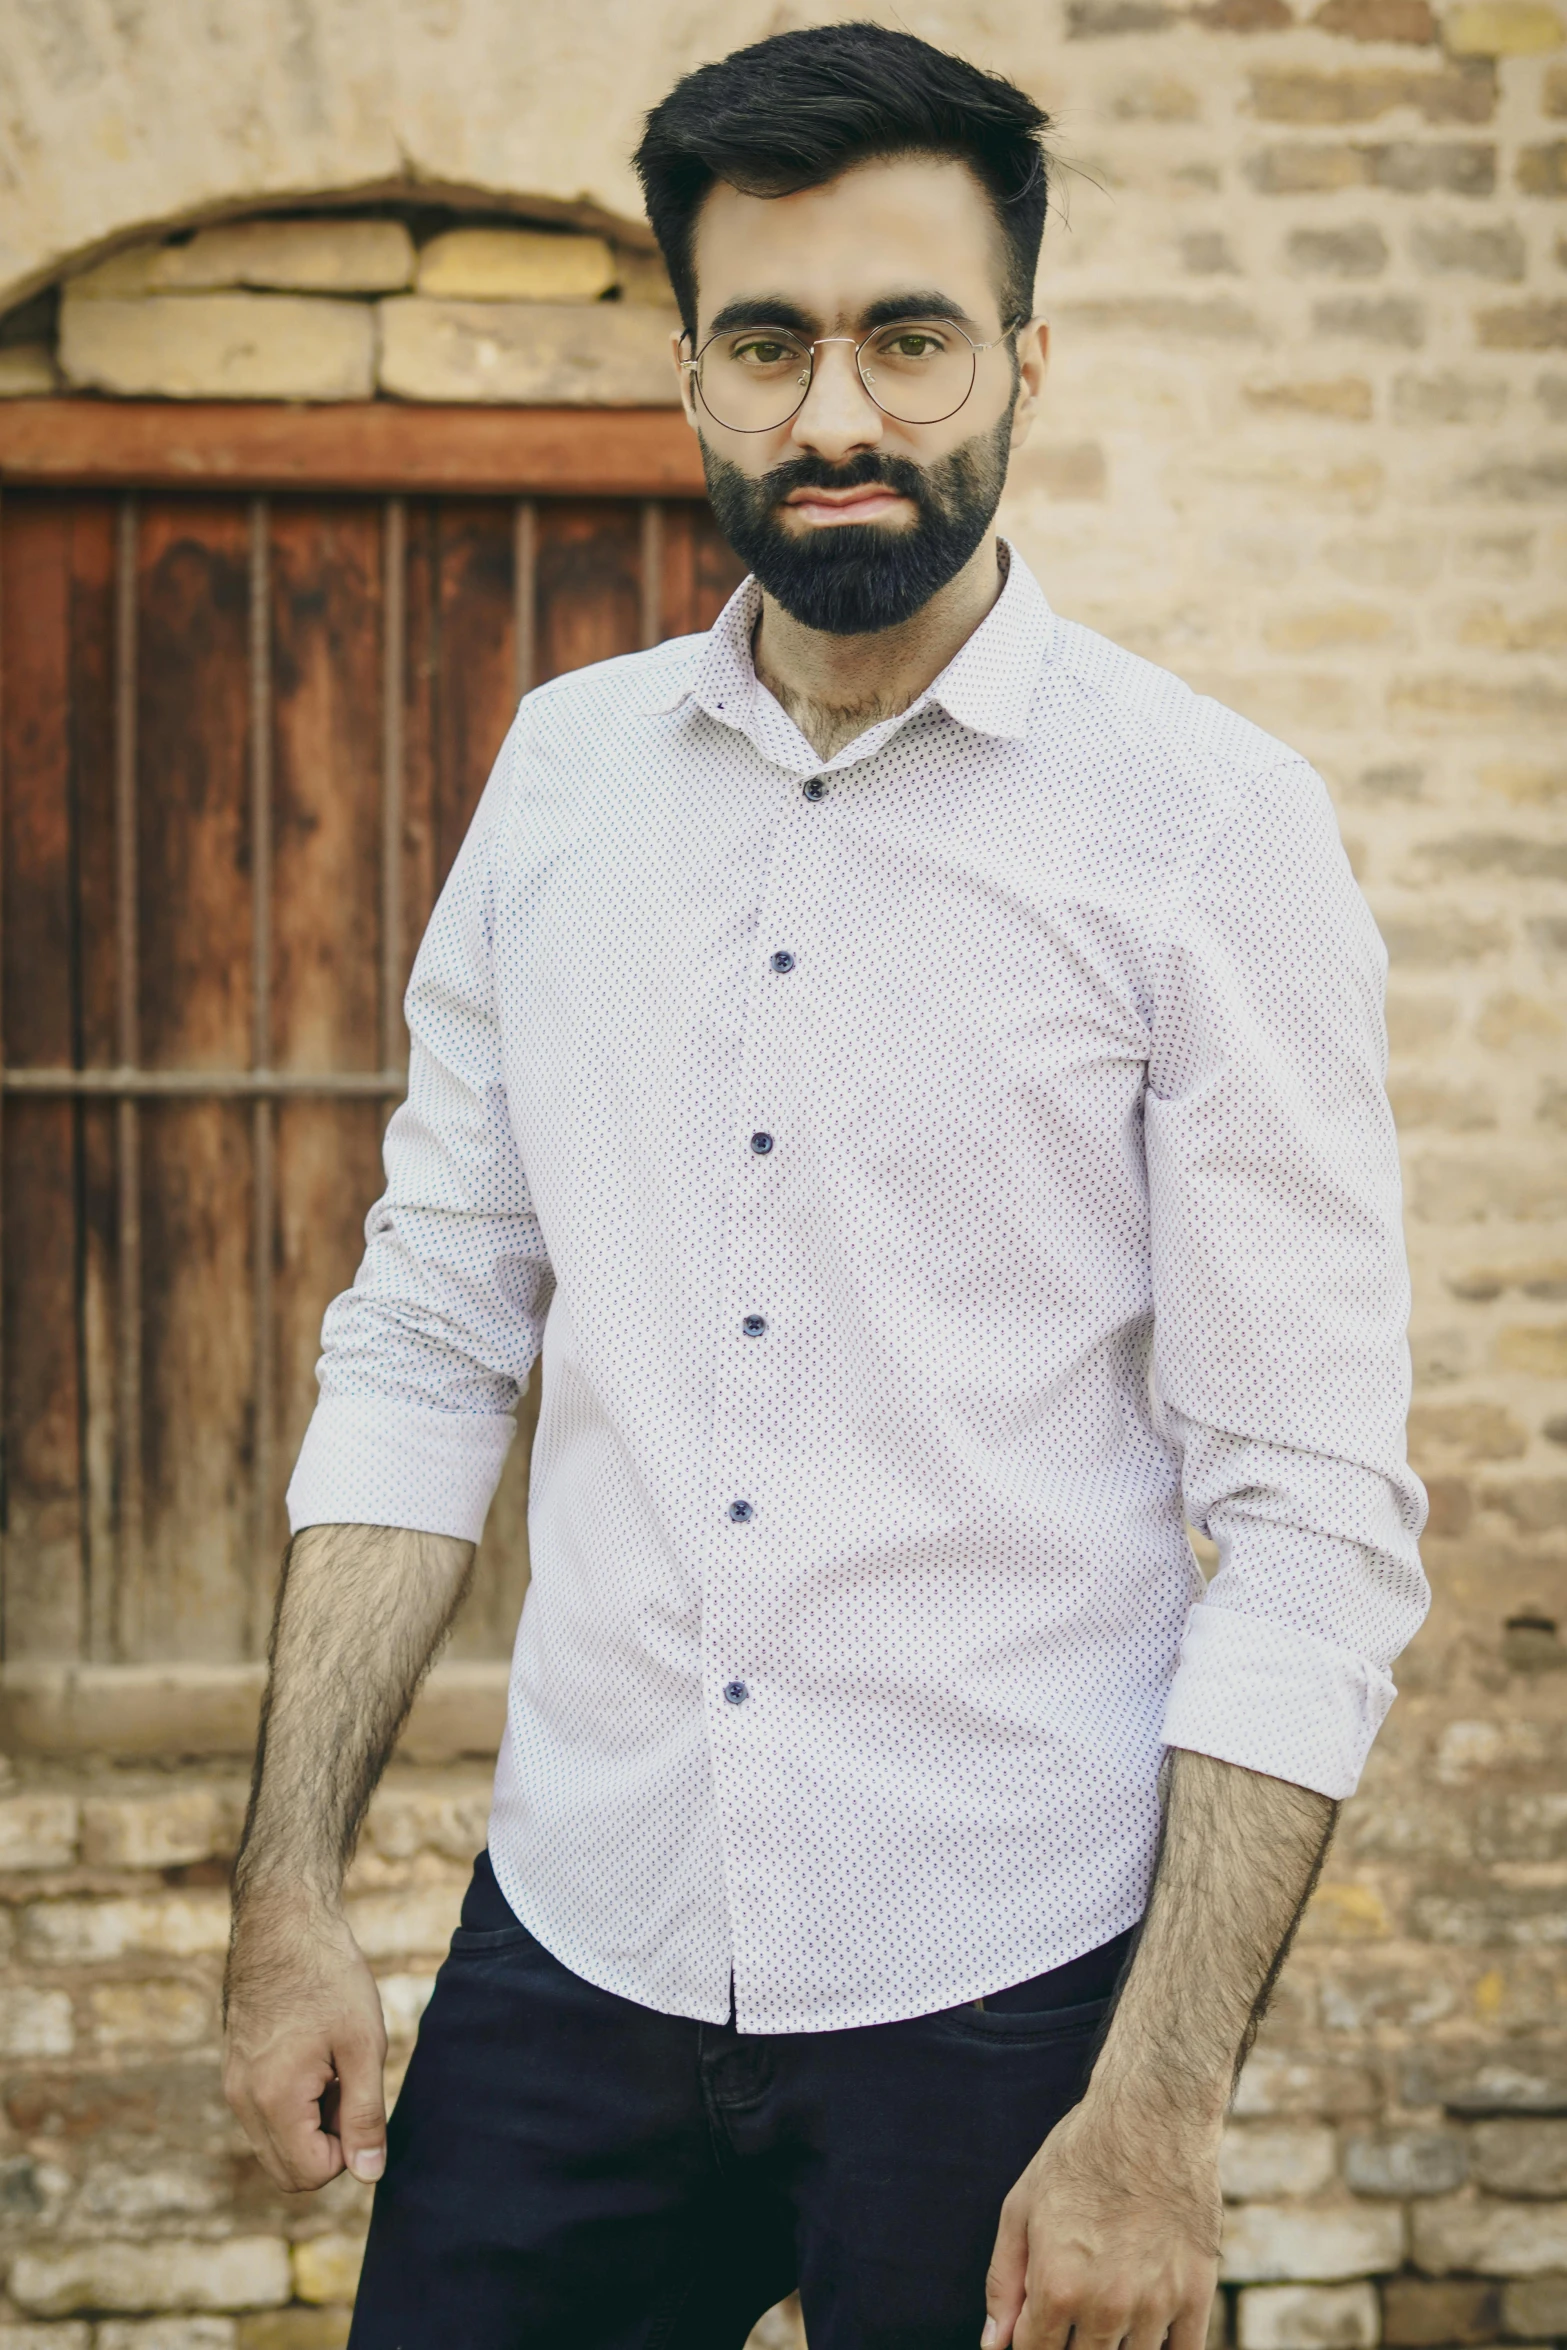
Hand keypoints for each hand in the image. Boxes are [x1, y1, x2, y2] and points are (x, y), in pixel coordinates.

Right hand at [223, 1900, 388, 2192]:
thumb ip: (365, 2116)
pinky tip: (313, 2059)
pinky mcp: (234, 2073)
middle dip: (327, 2144)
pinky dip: (293, 2106)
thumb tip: (369, 2174)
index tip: (359, 2097)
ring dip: (311, 2124)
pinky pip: (264, 2118)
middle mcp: (243, 2103)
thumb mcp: (363, 2046)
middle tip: (347, 2086)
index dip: (349, 2149)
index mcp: (274, 2101)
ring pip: (276, 2146)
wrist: (284, 1926)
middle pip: (289, 2171)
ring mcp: (233, 2088)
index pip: (312, 2175)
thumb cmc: (330, 1979)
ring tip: (331, 2068)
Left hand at [981, 2092, 1220, 2349]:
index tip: (1039, 2324)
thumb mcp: (1021, 2208)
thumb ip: (1004, 2282)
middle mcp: (1106, 2306)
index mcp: (1057, 2287)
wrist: (1151, 2115)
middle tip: (1074, 2307)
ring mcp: (1156, 2304)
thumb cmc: (1078, 2156)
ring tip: (1107, 2304)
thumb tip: (994, 2344)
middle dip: (1071, 2343)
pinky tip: (1146, 2328)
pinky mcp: (1196, 2294)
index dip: (1031, 2342)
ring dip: (1115, 2344)